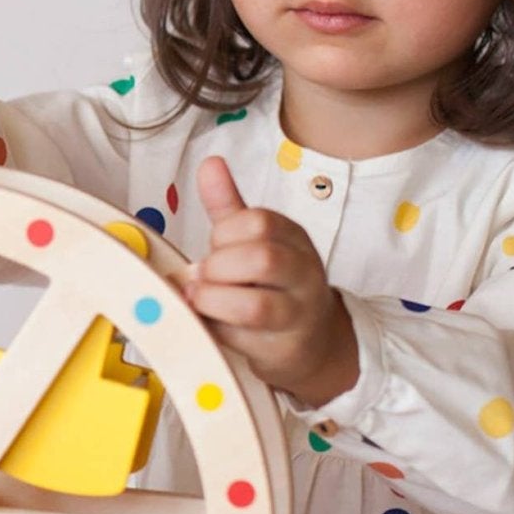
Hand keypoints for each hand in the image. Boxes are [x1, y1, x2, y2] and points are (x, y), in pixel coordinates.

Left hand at [186, 156, 358, 404]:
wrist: (314, 341)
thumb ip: (229, 205)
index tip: (214, 245)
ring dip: (214, 301)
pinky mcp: (285, 350)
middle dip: (219, 267)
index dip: (225, 233)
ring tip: (199, 298)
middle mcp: (303, 274)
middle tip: (202, 275)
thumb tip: (210, 163)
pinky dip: (217, 331)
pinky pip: (245, 341)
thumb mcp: (254, 241)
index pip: (259, 222)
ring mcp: (298, 314)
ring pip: (255, 306)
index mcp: (293, 238)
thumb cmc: (272, 284)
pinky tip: (210, 324)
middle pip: (263, 259)